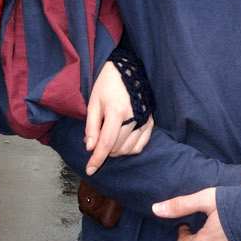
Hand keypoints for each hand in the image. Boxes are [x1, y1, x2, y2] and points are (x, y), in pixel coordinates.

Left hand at [84, 60, 153, 174]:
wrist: (128, 71)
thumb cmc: (107, 85)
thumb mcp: (94, 103)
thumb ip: (92, 127)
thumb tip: (90, 148)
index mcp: (116, 112)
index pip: (106, 143)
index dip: (97, 159)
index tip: (89, 170)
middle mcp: (133, 118)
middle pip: (116, 148)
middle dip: (104, 150)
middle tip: (97, 139)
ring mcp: (144, 121)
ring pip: (128, 149)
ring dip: (115, 150)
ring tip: (108, 139)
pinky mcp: (150, 123)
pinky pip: (140, 146)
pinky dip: (129, 149)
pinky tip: (121, 142)